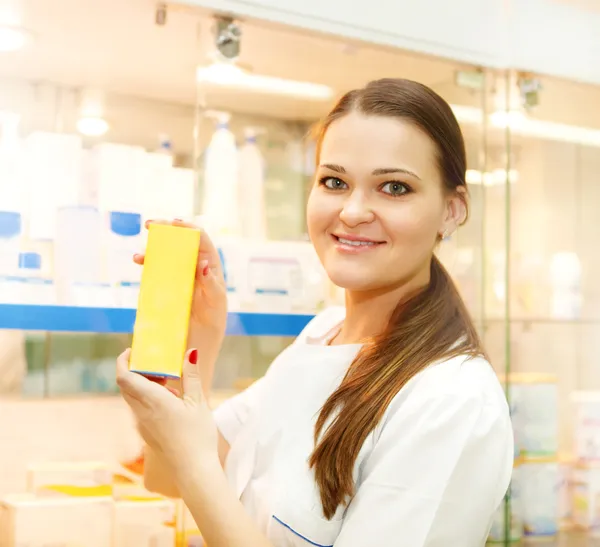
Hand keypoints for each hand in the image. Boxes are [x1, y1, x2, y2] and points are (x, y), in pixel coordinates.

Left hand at [116, 348, 219, 478]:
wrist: (193, 472)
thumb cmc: (198, 436)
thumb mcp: (198, 402)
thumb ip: (192, 375)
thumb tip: (190, 353)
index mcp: (152, 401)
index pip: (124, 376)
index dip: (122, 361)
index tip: (132, 350)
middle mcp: (141, 412)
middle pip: (125, 386)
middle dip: (135, 370)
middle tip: (155, 363)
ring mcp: (142, 425)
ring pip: (132, 398)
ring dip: (143, 385)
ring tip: (168, 382)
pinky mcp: (147, 434)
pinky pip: (139, 410)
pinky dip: (147, 398)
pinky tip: (170, 402)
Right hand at [134, 219, 227, 335]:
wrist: (198, 342)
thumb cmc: (213, 320)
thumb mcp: (216, 302)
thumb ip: (211, 285)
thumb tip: (203, 264)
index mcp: (210, 266)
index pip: (201, 239)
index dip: (188, 228)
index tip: (173, 222)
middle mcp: (195, 267)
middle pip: (181, 242)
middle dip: (166, 230)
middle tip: (149, 225)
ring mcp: (180, 276)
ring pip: (167, 254)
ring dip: (153, 248)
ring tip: (139, 255)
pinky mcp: (168, 287)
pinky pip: (157, 270)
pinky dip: (147, 263)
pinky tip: (139, 262)